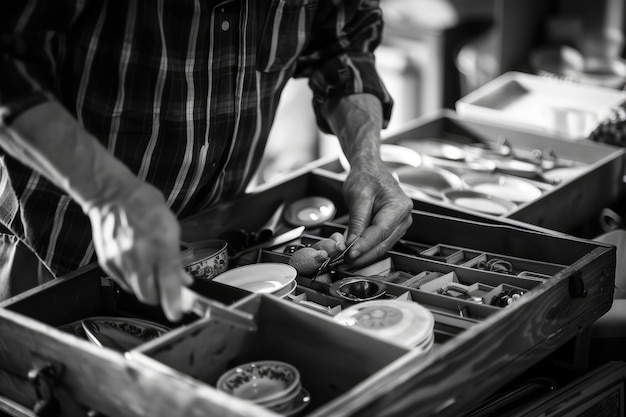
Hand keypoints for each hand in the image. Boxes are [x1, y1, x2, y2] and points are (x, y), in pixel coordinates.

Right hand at [86, 182, 192, 320]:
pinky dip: (133, 282)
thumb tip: (183, 280)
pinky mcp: (107, 263)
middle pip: (149, 295)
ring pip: (136, 291)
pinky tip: (138, 269)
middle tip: (168, 291)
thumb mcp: (171, 229)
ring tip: (153, 276)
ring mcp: (120, 261)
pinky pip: (122, 283)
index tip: (177, 313)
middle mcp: (138, 256)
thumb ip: (177, 258)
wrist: (113, 196)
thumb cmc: (146, 208)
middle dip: (161, 298)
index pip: (168, 282)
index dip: (173, 302)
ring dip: (147, 289)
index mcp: (159, 246)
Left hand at [343, 159, 412, 266]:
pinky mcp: (392, 229)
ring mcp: (400, 225)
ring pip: (382, 246)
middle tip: (344, 262)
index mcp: (399, 206)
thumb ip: (357, 221)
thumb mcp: (358, 196)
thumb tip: (351, 244)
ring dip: (364, 255)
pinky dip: (366, 249)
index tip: (350, 254)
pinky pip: (380, 243)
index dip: (365, 245)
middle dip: (363, 255)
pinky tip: (353, 253)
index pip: (380, 232)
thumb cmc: (366, 177)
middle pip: (383, 243)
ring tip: (346, 259)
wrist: (370, 170)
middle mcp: (404, 218)